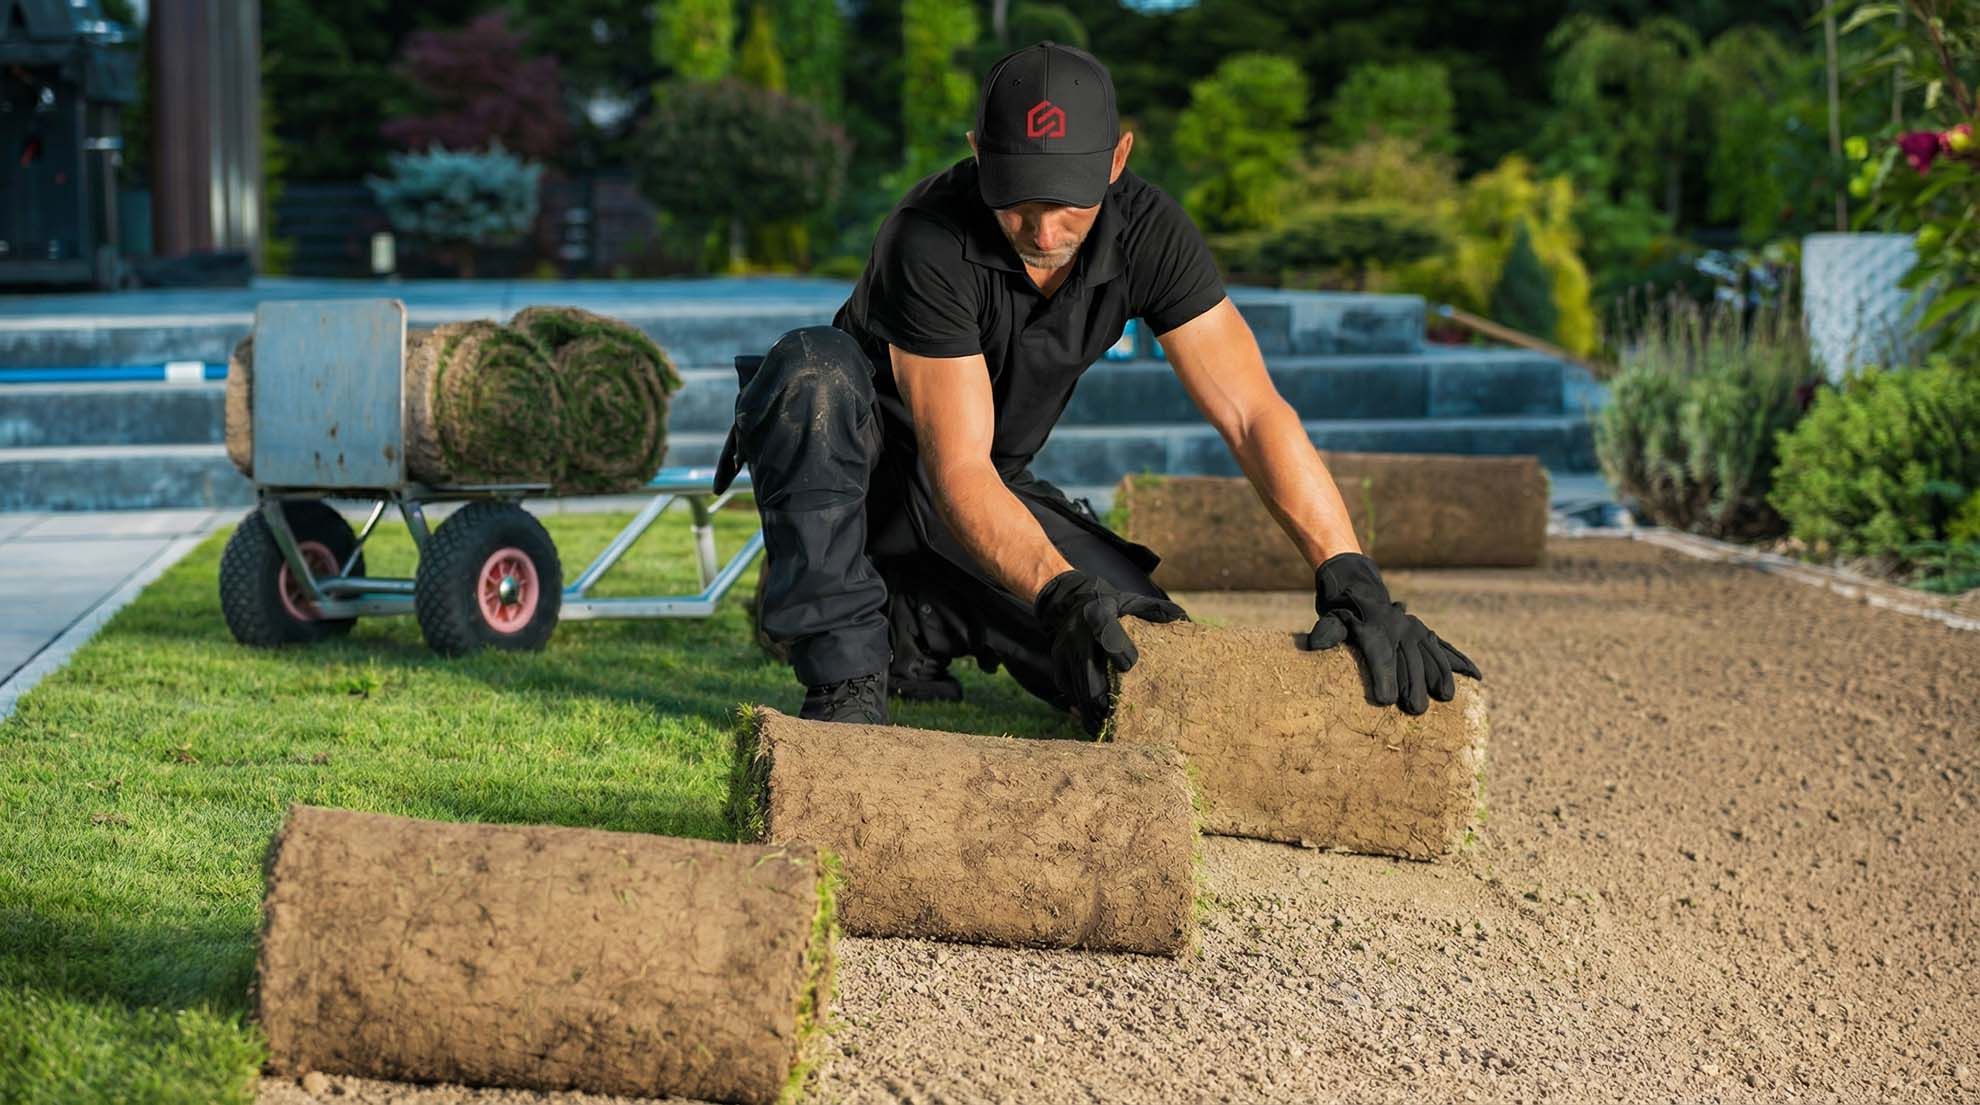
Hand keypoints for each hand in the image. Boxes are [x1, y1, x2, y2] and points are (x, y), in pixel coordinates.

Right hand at [1034, 570, 1187, 735]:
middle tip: (1115, 715)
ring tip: (1106, 727)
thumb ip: (1156, 611)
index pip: (1105, 630)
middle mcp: (1076, 633)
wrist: (1072, 600)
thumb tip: (1186, 621)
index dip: (1116, 647)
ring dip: (1091, 710)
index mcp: (1098, 613)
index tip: (1130, 665)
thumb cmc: (1114, 606)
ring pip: (1077, 687)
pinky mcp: (1057, 663)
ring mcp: (1064, 650)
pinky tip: (1093, 721)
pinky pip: (1068, 690)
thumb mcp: (1133, 602)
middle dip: (1100, 696)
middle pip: (1087, 670)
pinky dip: (1080, 708)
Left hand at [1302, 552, 1481, 714]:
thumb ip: (1327, 632)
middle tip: (1416, 711)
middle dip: (1413, 686)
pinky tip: (1475, 676)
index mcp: (1373, 631)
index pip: (1380, 657)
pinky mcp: (1425, 633)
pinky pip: (1445, 648)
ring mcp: (1415, 630)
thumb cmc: (1341, 615)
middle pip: (1408, 661)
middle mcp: (1398, 629)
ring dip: (1440, 675)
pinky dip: (1460, 661)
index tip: (1385, 700)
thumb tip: (1316, 643)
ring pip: (1431, 655)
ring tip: (1445, 696)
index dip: (1384, 678)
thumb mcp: (1330, 620)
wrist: (1358, 590)